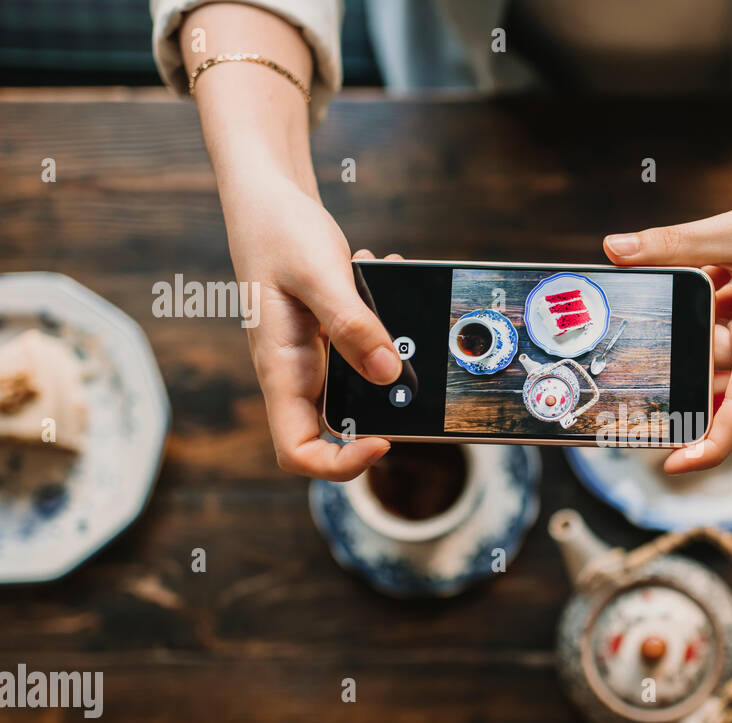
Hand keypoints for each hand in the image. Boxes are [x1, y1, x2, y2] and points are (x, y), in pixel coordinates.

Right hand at [220, 172, 400, 479]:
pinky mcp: (330, 335)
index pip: (297, 450)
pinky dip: (385, 325)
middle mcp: (296, 371)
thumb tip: (388, 374)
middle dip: (383, 405)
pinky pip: (365, 348)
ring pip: (360, 387)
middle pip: (338, 428)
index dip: (339, 464)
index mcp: (281, 368)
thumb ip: (352, 324)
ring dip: (390, 356)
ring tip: (397, 307)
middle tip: (412, 368)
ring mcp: (314, 356)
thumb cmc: (276, 230)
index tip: (381, 440)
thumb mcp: (318, 272)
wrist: (265, 196)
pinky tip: (386, 278)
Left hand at [604, 159, 731, 472]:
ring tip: (710, 266)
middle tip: (650, 313)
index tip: (673, 463)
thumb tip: (615, 248)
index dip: (707, 445)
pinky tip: (720, 268)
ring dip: (704, 310)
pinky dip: (717, 301)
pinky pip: (731, 325)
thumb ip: (672, 244)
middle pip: (713, 364)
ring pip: (718, 339)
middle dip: (683, 340)